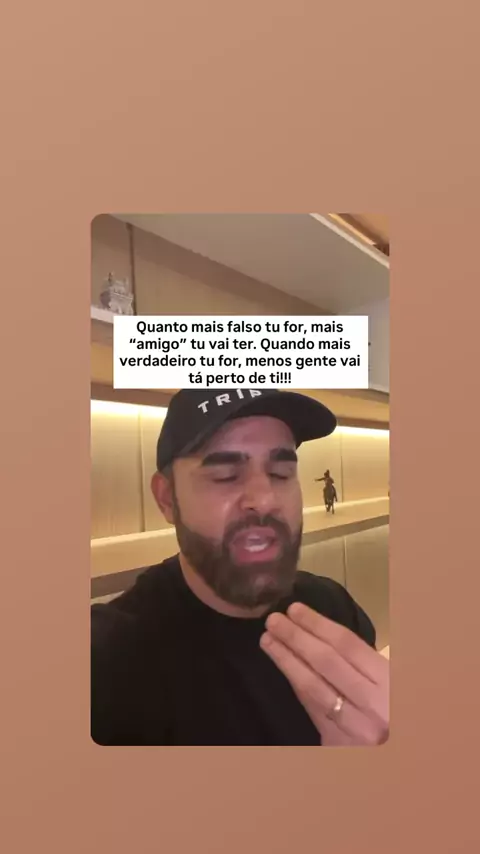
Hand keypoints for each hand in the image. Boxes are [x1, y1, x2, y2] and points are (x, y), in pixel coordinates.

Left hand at [260, 603, 388, 745]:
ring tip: (268, 639)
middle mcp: (372, 707)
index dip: (318, 625)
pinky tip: (284, 669)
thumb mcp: (399, 683)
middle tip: (273, 619)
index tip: (295, 609)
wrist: (406, 768)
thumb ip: (370, 664)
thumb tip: (330, 636)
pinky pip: (312, 709)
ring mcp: (353, 729)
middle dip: (296, 638)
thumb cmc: (402, 714)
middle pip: (325, 663)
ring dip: (287, 661)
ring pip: (312, 689)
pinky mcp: (337, 746)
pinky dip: (297, 686)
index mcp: (390, 684)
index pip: (347, 646)